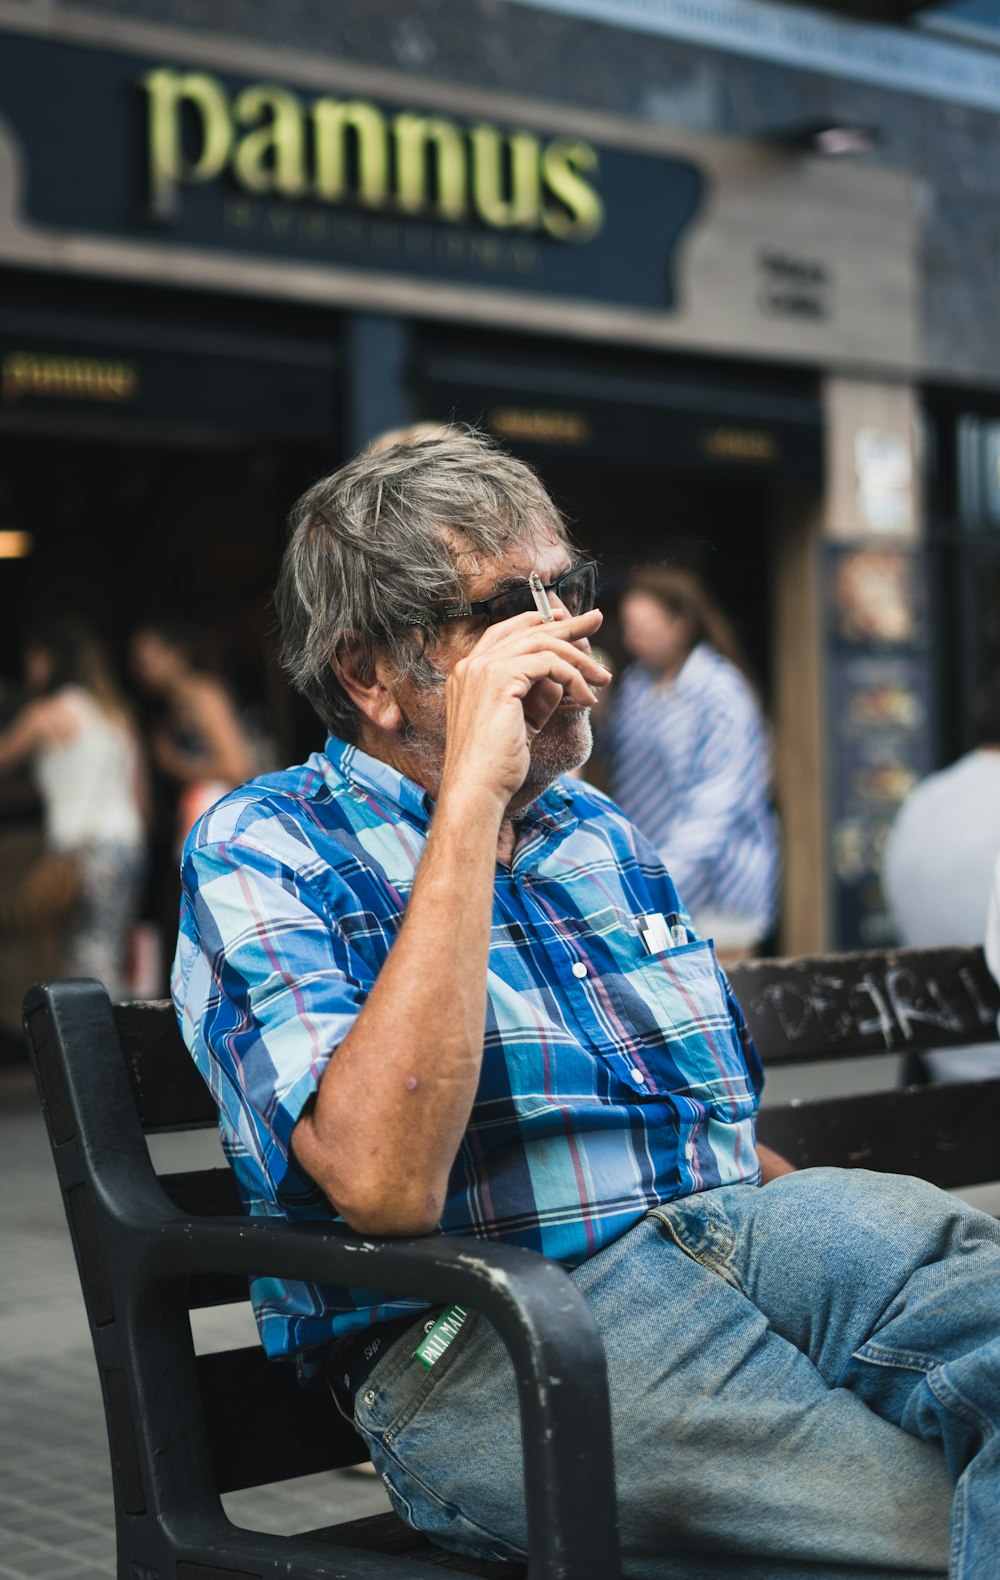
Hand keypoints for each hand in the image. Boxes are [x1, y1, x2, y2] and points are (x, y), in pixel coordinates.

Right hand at [440, 606, 610, 805]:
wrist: (477, 790)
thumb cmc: (496, 766)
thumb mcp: (522, 723)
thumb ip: (538, 696)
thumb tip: (563, 678)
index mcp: (468, 674)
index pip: (505, 633)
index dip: (537, 622)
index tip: (567, 620)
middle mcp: (471, 665)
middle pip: (527, 630)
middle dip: (567, 625)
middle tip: (596, 620)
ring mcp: (482, 670)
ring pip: (542, 644)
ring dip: (579, 659)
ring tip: (602, 678)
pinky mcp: (500, 680)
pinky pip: (549, 664)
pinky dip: (574, 676)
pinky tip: (587, 697)